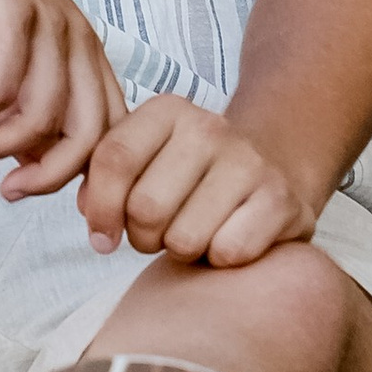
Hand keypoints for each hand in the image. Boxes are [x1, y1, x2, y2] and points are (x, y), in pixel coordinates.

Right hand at [0, 0, 124, 199]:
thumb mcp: (0, 55)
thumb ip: (19, 102)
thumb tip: (32, 160)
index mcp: (85, 50)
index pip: (110, 132)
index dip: (87, 178)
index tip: (42, 198)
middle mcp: (78, 38)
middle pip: (90, 135)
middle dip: (51, 179)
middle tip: (6, 191)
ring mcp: (49, 23)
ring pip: (43, 116)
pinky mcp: (11, 11)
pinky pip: (3, 84)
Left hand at [74, 93, 325, 264]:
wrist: (274, 167)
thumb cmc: (192, 174)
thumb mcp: (147, 158)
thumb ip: (106, 176)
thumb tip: (91, 211)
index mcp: (168, 111)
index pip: (113, 159)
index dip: (100, 208)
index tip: (102, 236)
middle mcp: (210, 128)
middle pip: (145, 207)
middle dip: (142, 237)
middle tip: (157, 234)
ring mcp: (249, 162)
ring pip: (184, 238)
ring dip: (181, 251)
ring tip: (192, 234)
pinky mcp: (280, 200)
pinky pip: (227, 252)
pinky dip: (220, 260)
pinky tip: (226, 239)